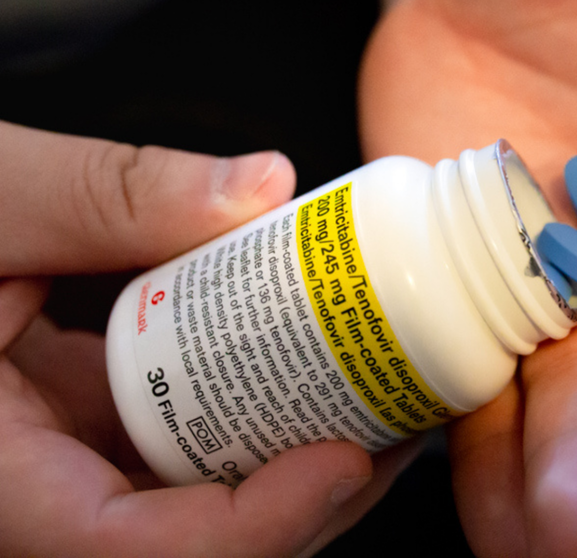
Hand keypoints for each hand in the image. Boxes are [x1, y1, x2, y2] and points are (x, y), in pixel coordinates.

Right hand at [0, 121, 416, 556]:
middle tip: (406, 417)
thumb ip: (108, 192)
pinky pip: (189, 447)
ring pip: (201, 502)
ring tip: (387, 391)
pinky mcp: (90, 431)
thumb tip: (262, 188)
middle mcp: (32, 494)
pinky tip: (316, 366)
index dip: (254, 525)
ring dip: (305, 459)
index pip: (125, 548)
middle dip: (315, 497)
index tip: (349, 460)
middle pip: (195, 541)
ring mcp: (67, 468)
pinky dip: (261, 417)